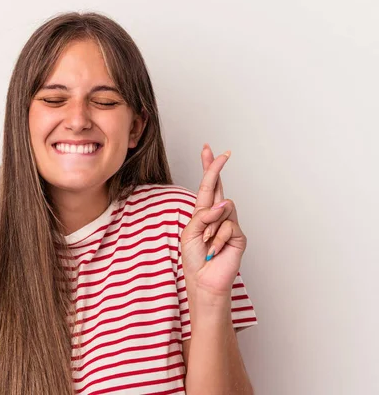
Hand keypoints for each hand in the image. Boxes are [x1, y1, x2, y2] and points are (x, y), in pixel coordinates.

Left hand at [180, 143, 247, 298]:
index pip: (207, 187)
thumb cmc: (194, 258)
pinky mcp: (238, 236)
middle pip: (219, 187)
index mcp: (203, 213)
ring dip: (211, 227)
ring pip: (224, 209)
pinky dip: (218, 239)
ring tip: (207, 243)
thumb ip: (203, 215)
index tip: (208, 150)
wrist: (204, 280)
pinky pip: (228, 226)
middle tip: (222, 153)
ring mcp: (230, 224)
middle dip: (216, 168)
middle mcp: (218, 216)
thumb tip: (224, 203)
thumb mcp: (190, 232)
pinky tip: (215, 250)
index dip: (208, 168)